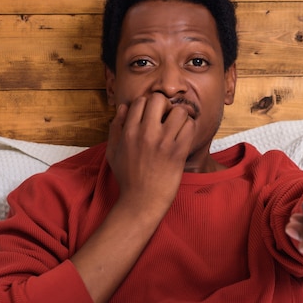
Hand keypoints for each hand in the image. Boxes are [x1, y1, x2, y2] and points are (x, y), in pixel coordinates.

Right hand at [106, 93, 194, 217]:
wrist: (141, 202)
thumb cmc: (127, 178)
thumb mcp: (112, 152)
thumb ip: (115, 128)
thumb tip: (123, 108)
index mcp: (128, 132)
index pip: (140, 101)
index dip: (148, 106)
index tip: (152, 117)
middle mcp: (145, 134)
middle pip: (159, 99)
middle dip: (164, 106)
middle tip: (166, 119)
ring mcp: (163, 142)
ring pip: (179, 111)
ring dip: (180, 117)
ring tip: (177, 128)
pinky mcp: (178, 152)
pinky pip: (190, 127)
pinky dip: (189, 129)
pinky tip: (184, 138)